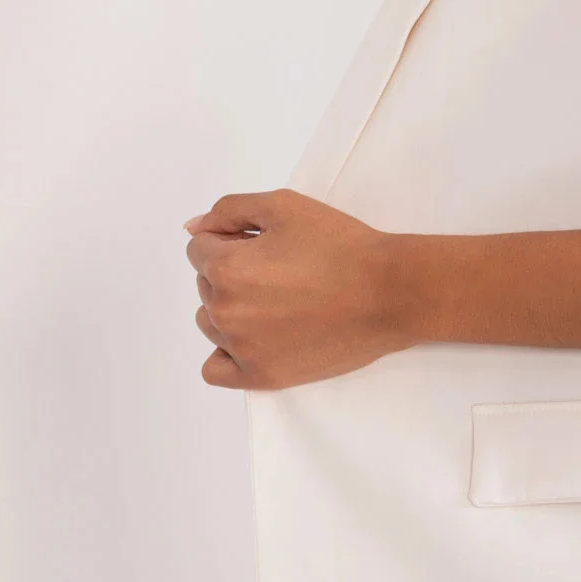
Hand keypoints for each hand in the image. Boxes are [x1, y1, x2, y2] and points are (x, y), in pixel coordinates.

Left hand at [183, 189, 407, 390]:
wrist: (388, 292)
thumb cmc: (340, 245)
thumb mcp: (283, 205)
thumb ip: (229, 210)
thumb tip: (193, 227)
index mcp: (226, 268)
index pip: (199, 249)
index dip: (231, 240)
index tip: (265, 244)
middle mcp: (226, 311)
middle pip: (205, 285)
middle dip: (232, 271)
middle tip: (280, 269)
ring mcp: (242, 349)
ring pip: (210, 322)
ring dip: (230, 307)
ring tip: (276, 300)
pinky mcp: (262, 376)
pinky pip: (215, 370)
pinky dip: (225, 352)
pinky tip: (252, 337)